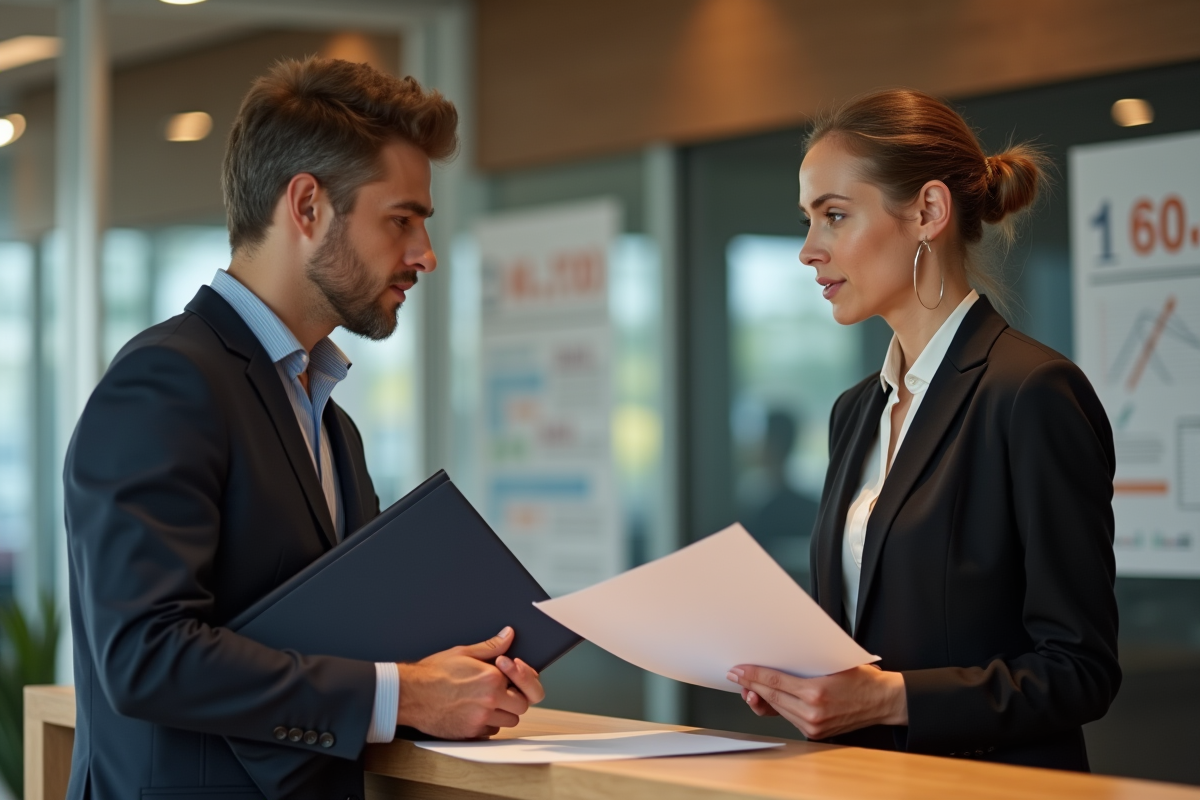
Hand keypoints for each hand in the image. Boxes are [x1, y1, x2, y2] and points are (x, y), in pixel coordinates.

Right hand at [396, 626, 545, 738]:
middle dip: (514, 699)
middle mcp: (490, 700)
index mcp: (492, 678)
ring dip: (503, 713)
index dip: (520, 681)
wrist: (410, 694)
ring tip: (488, 702)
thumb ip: (491, 646)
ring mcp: (480, 719)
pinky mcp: (470, 733)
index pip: (524, 684)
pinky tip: (476, 712)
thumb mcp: (463, 652)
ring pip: (508, 722)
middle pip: (521, 707)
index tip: (512, 679)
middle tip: (502, 693)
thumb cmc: (433, 673)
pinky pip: (490, 732)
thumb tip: (508, 635)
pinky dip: (488, 725)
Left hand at [726, 664, 906, 739]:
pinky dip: (778, 706)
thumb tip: (777, 658)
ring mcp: (814, 726)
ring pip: (778, 709)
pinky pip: (789, 717)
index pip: (774, 682)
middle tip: (736, 675)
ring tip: (749, 686)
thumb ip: (804, 665)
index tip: (739, 670)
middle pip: (771, 697)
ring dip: (762, 697)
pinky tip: (770, 697)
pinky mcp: (816, 733)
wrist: (883, 701)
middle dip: (751, 685)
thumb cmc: (862, 678)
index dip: (753, 676)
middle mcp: (813, 712)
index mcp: (816, 692)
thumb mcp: (833, 663)